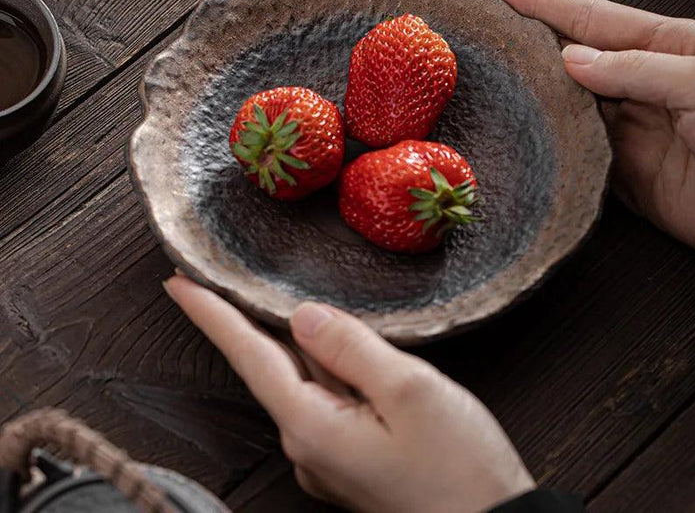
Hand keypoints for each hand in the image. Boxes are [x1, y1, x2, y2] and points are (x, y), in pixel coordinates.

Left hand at [165, 275, 533, 512]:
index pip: (249, 356)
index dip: (211, 315)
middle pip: (272, 367)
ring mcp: (328, 456)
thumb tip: (305, 317)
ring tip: (283, 307)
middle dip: (246, 323)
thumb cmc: (459, 469)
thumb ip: (351, 347)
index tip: (178, 285)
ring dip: (294, 344)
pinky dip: (326, 368)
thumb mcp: (409, 391)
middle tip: (219, 282)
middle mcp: (308, 445)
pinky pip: (326, 400)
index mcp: (312, 426)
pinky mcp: (351, 459)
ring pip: (304, 381)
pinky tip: (338, 350)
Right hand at [485, 0, 694, 248]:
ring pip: (566, 108)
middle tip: (481, 34)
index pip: (591, 18)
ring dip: (531, 97)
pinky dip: (548, 146)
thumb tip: (573, 58)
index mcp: (666, 48)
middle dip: (527, 44)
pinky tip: (522, 134)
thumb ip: (638, 67)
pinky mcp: (623, 175)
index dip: (542, 1)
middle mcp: (640, 85)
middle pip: (571, 60)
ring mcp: (629, 131)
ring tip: (488, 81)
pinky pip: (575, 154)